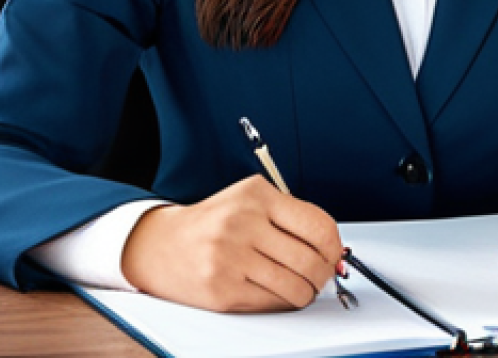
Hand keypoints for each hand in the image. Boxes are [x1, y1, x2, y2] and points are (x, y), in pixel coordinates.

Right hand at [121, 175, 343, 311]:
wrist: (161, 244)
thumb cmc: (215, 222)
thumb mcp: (251, 202)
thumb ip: (291, 219)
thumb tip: (335, 249)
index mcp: (257, 195)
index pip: (317, 223)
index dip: (335, 245)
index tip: (336, 254)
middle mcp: (243, 222)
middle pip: (309, 259)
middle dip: (324, 273)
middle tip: (324, 275)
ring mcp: (231, 257)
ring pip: (294, 285)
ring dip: (307, 292)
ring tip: (304, 287)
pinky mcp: (222, 289)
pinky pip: (270, 302)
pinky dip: (283, 302)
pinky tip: (280, 293)